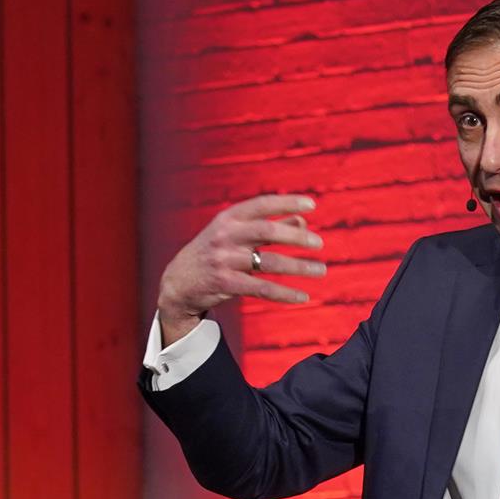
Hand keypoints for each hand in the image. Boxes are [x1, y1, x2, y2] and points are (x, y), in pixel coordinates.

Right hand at [157, 195, 326, 343]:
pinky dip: (284, 293)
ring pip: (268, 262)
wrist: (178, 282)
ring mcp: (224, 260)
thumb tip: (303, 220)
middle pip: (266, 231)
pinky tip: (303, 296)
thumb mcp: (235, 234)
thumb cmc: (215, 253)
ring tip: (321, 270)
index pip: (261, 205)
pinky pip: (261, 289)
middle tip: (320, 243)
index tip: (312, 204)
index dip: (287, 202)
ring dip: (298, 267)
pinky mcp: (225, 284)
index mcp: (228, 218)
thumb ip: (269, 227)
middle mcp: (225, 235)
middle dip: (296, 236)